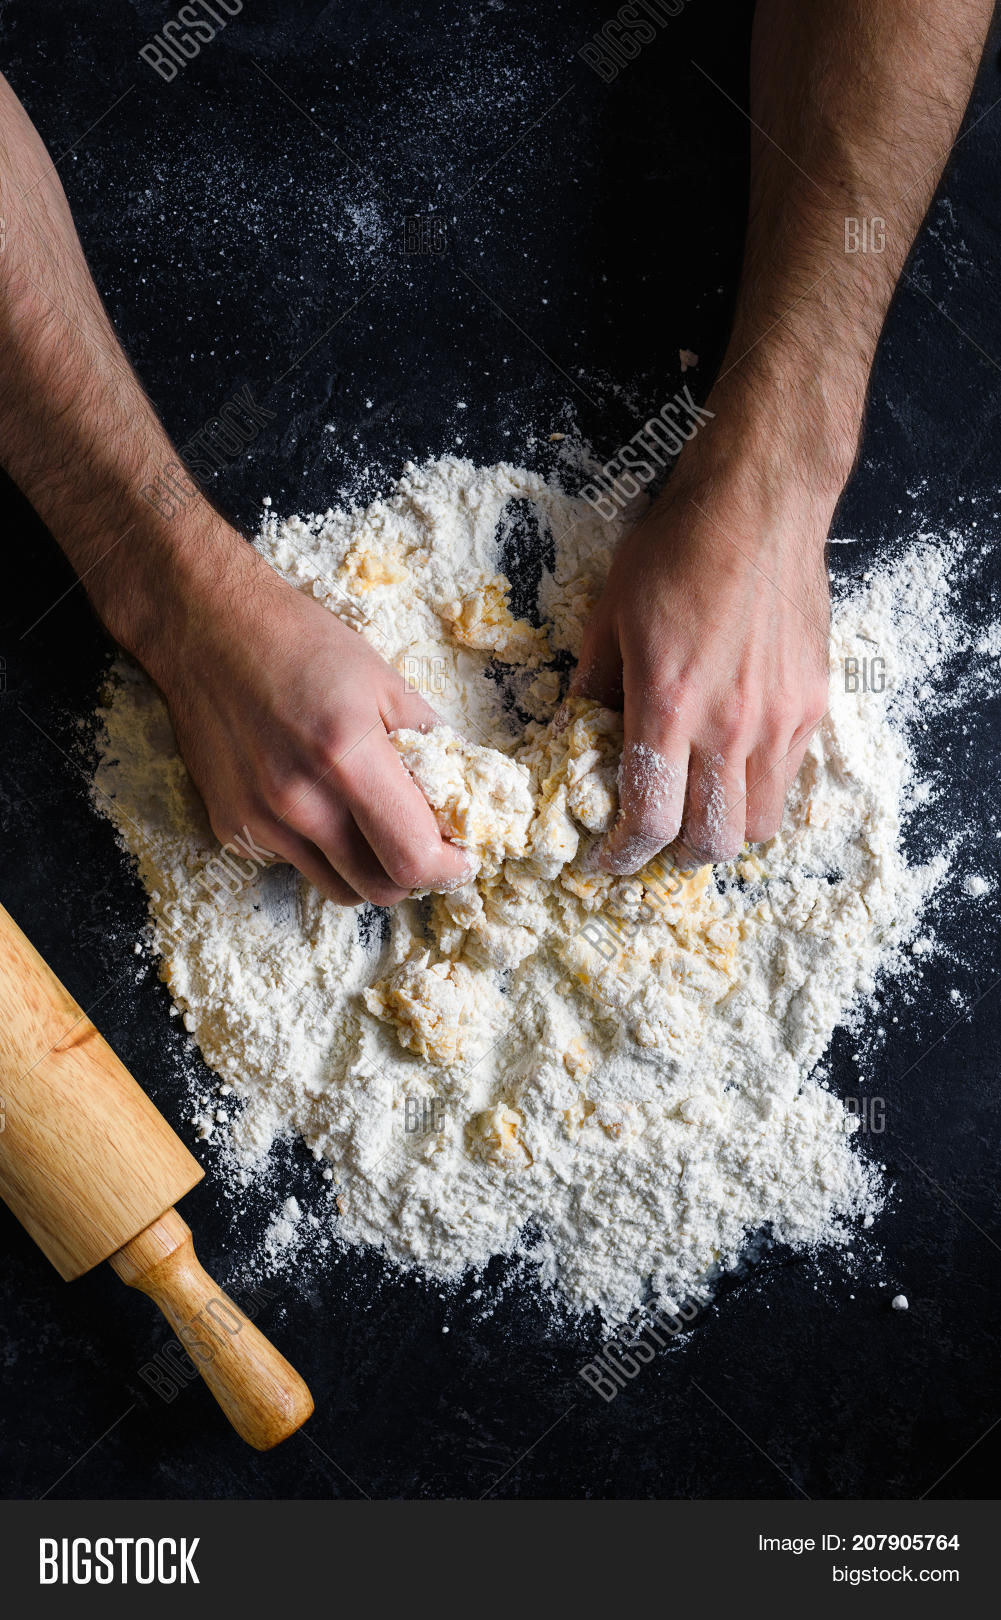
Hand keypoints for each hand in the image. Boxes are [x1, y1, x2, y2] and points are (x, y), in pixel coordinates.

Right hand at [136, 528, 474, 905]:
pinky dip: (319, 849)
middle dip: (413, 873)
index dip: (449, 868)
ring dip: (366, 868)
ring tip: (369, 822)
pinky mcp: (231, 828)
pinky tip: (314, 800)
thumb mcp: (384, 679)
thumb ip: (433, 742)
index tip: (461, 856)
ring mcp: (259, 821)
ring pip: (338, 888)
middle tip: (422, 840)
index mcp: (347, 757)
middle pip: (380, 890)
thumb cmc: (300, 644)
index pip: (412, 858)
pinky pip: (295, 865)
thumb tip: (468, 791)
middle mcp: (298, 801)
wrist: (206, 628)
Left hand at [574, 441, 832, 873]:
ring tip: (697, 811)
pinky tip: (732, 765)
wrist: (759, 503)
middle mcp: (731, 726)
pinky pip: (788, 779)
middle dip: (676, 856)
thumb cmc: (677, 550)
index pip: (653, 819)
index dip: (625, 855)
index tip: (608, 860)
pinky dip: (758, 791)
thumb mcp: (609, 617)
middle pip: (712, 842)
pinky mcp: (812, 704)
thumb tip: (581, 738)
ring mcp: (780, 719)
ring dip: (723, 831)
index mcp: (669, 705)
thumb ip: (595, 689)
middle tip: (653, 841)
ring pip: (759, 824)